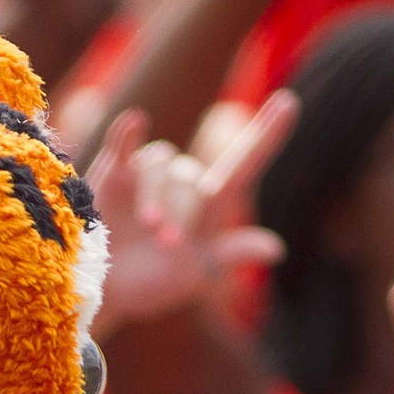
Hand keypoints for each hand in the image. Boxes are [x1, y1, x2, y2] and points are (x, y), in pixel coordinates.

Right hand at [86, 94, 294, 336]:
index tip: (290, 101)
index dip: (266, 135)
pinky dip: (128, 133)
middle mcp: (181, 183)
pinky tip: (136, 123)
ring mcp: (147, 174)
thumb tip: (277, 249)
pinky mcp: (113, 171)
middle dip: (182, 213)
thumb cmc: (152, 283)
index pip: (242, 167)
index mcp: (208, 206)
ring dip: (156, 194)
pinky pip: (123, 143)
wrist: (103, 292)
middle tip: (168, 245)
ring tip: (148, 226)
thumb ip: (230, 255)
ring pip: (161, 165)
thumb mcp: (194, 274)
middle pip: (191, 180)